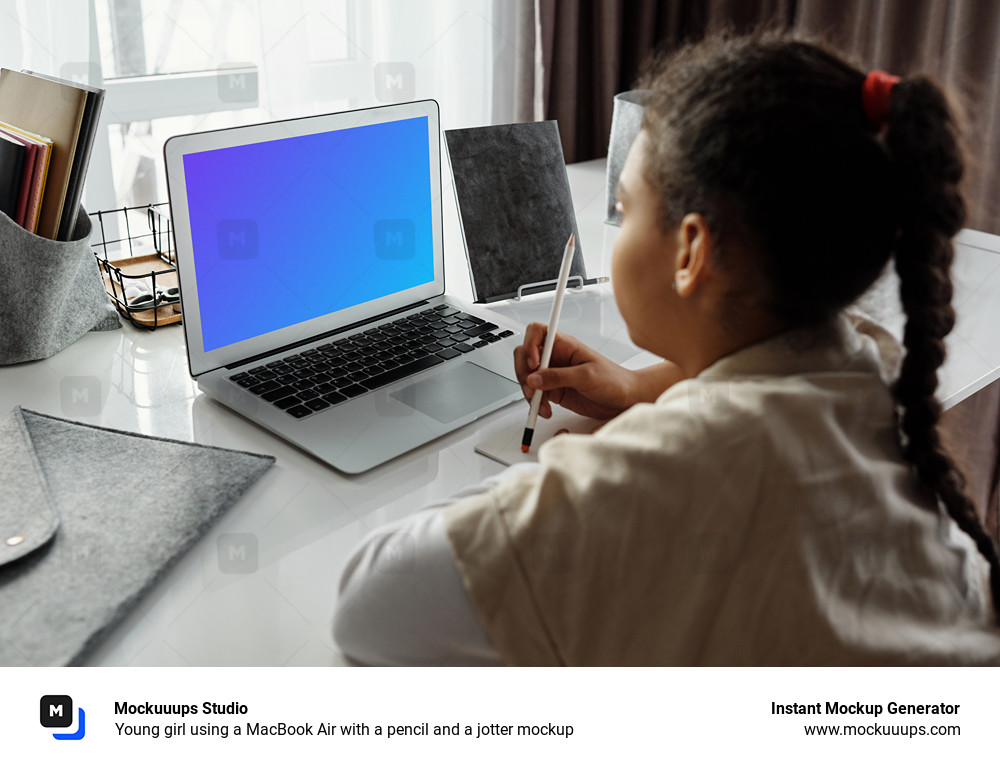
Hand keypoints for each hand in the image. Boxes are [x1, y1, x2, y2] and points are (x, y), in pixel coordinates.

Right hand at [513, 323, 641, 419]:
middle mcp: (556, 357)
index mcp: (565, 345)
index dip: (530, 345)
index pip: (537, 333)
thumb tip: (534, 378)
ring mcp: (553, 374)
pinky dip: (535, 404)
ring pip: (527, 377)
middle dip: (524, 373)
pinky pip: (535, 395)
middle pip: (525, 356)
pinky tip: (545, 409)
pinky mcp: (553, 390)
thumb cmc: (614, 380)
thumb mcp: (586, 376)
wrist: (625, 399)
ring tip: (540, 403)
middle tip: (532, 388)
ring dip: (529, 392)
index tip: (533, 363)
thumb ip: (559, 377)